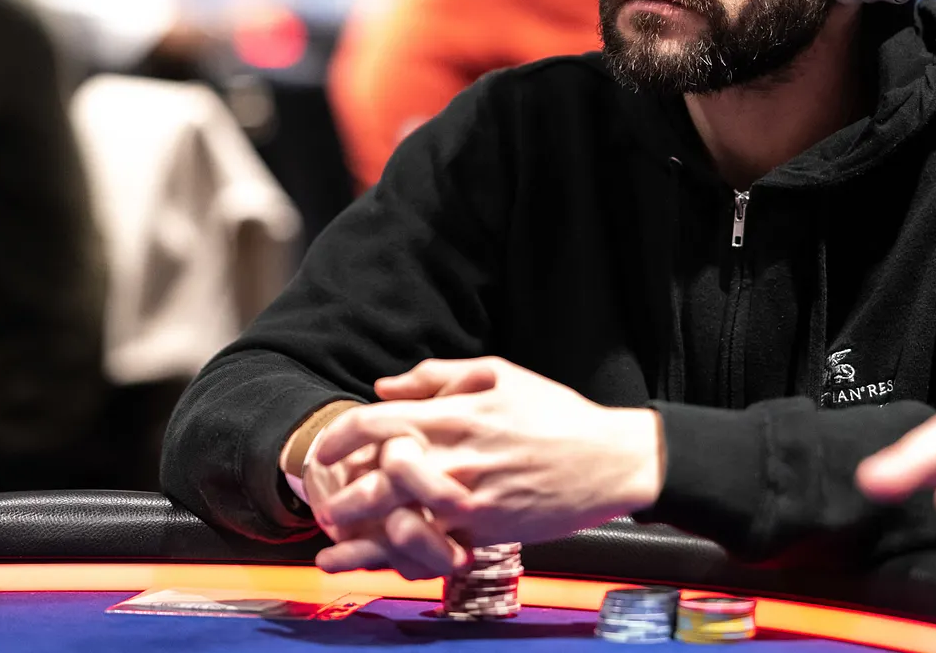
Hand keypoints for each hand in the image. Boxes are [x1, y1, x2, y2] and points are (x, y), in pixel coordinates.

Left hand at [315, 358, 665, 561]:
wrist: (609, 461)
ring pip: (393, 521)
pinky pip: (428, 549)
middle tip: (325, 501)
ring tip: (339, 540)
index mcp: (456, 415)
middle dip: (339, 493)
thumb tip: (385, 387)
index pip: (372, 424)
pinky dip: (398, 557)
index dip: (337, 438)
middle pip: (372, 479)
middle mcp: (455, 459)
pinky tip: (379, 562)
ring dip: (358, 533)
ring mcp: (468, 501)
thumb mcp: (501, 374)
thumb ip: (438, 377)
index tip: (325, 450)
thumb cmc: (557, 414)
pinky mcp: (484, 534)